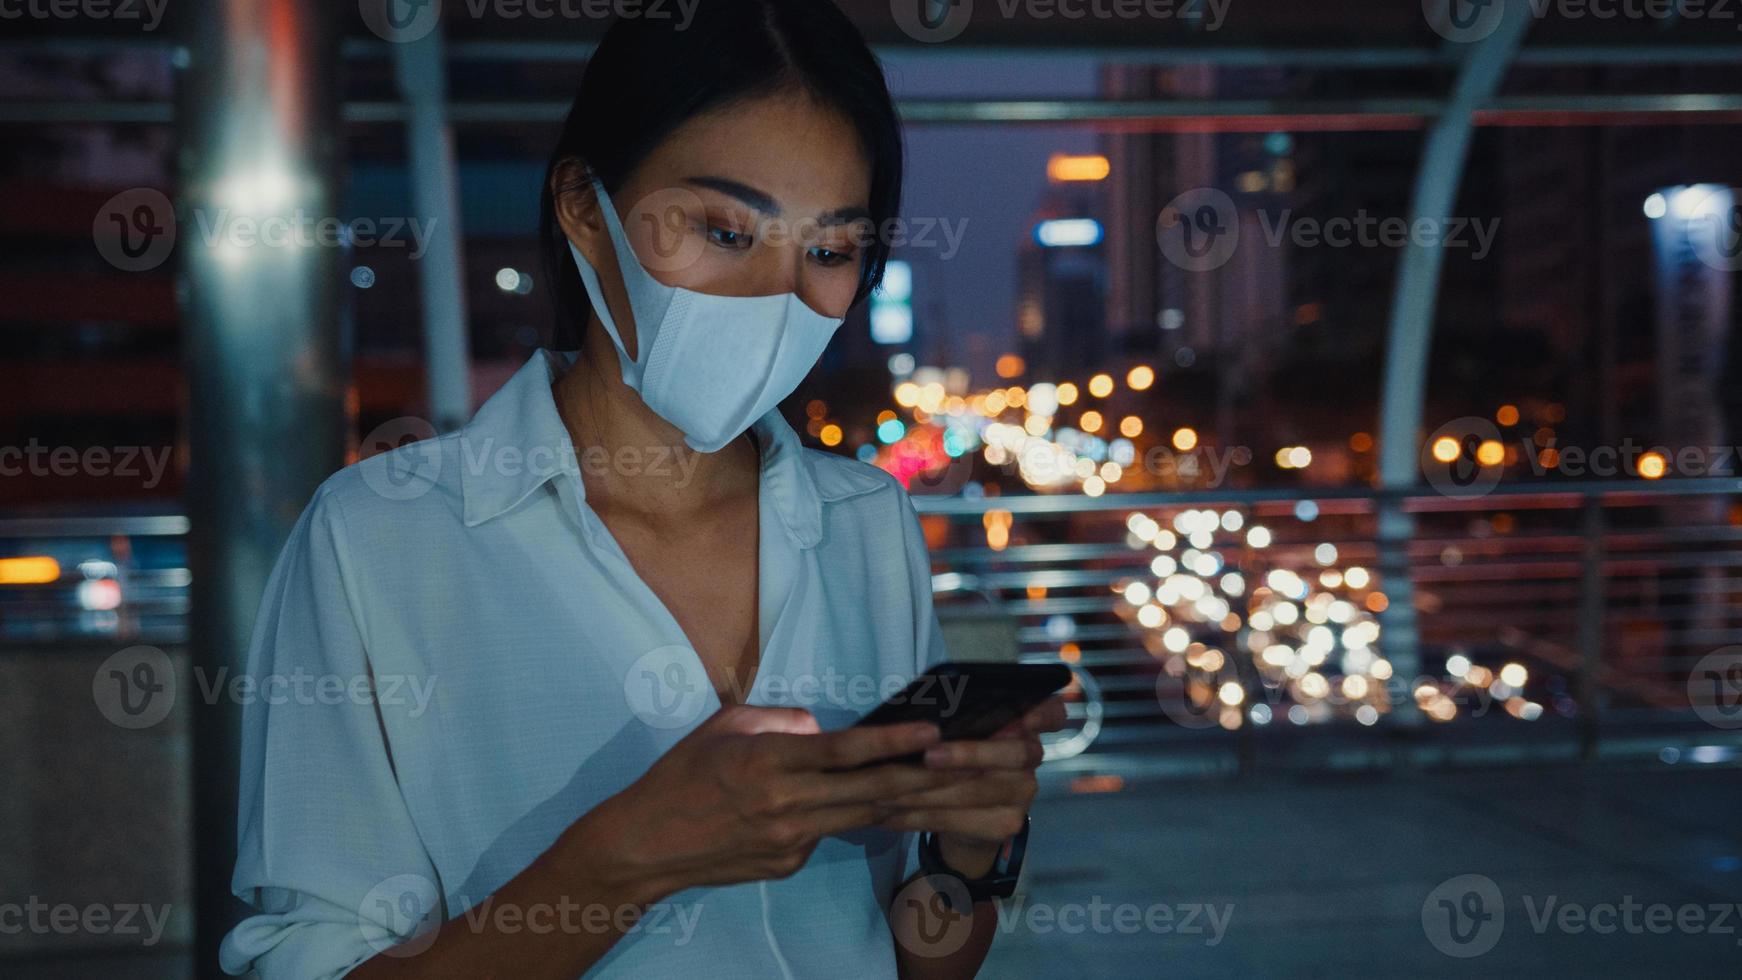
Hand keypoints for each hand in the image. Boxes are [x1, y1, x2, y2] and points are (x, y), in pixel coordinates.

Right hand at [570, 704, 963, 902]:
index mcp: (768, 763)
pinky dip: (853, 816)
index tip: (932, 733)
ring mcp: (789, 840)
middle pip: (869, 791)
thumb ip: (778, 721)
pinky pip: (830, 832)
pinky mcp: (788, 863)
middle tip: (973, 767)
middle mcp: (785, 805)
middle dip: (925, 779)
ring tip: (955, 790)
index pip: (842, 751)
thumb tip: (817, 726)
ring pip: (862, 817)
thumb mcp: (725, 726)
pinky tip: (877, 804)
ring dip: (911, 804)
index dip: (890, 743)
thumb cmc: (680, 776)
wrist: (645, 846)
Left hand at [876, 696, 1068, 876]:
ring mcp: (1024, 793)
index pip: (1051, 713)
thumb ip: (956, 718)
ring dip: (931, 789)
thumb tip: (918, 708)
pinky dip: (921, 817)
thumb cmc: (956, 754)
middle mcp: (1033, 757)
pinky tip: (888, 813)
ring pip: (981, 789)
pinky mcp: (1007, 824)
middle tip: (929, 755)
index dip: (1042, 712)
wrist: (965, 815)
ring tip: (889, 788)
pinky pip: (961, 820)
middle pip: (1015, 753)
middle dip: (969, 753)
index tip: (1024, 714)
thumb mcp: (959, 730)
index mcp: (1027, 724)